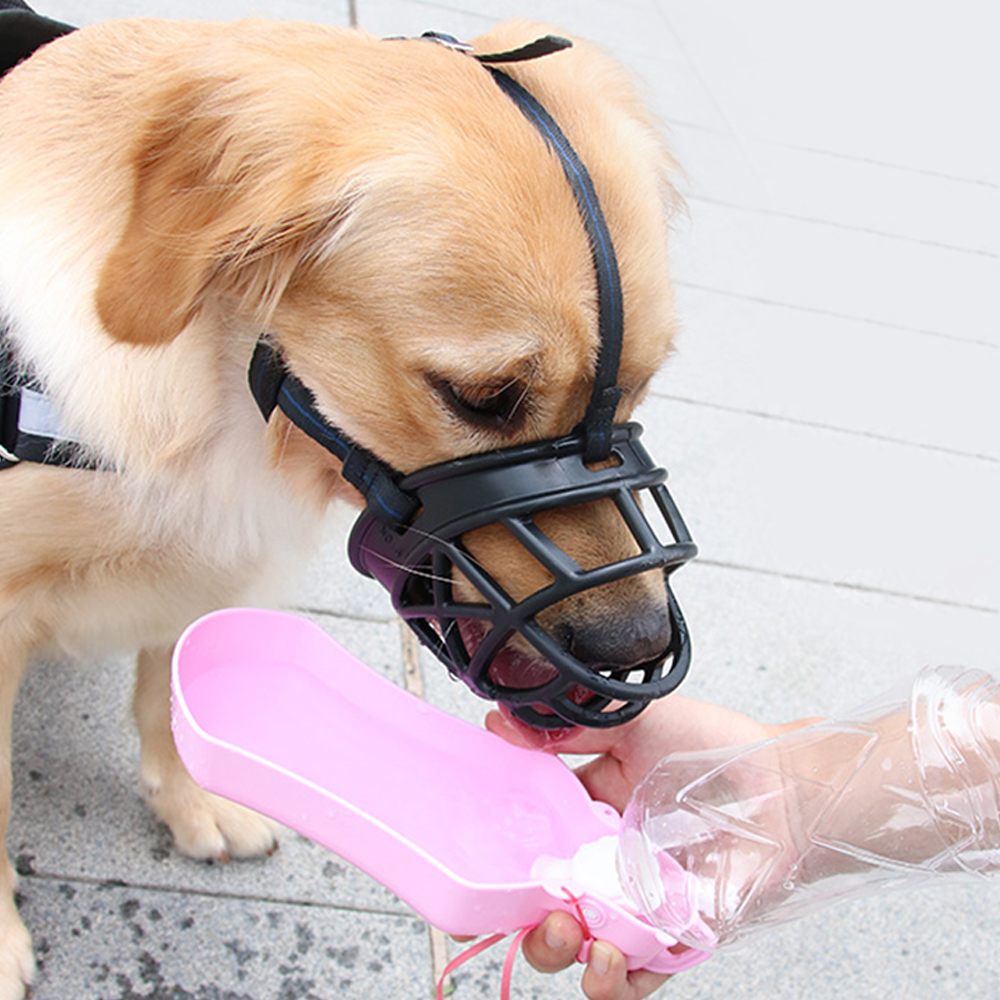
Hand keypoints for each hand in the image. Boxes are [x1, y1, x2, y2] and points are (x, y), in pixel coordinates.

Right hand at [485, 696, 792, 998]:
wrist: (785, 783)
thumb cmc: (716, 746)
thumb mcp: (632, 720)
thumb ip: (568, 728)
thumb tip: (501, 723)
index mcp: (589, 812)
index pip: (532, 845)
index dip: (503, 862)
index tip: (480, 867)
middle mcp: (607, 863)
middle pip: (546, 907)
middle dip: (530, 922)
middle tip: (542, 908)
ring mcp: (640, 902)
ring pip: (582, 948)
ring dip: (562, 954)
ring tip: (572, 935)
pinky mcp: (677, 935)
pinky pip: (639, 976)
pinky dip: (617, 981)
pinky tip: (612, 959)